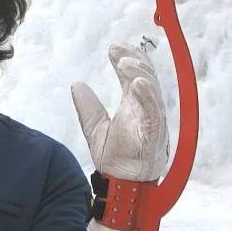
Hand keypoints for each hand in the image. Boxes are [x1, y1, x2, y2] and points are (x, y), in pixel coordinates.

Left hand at [71, 43, 168, 182]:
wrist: (120, 183)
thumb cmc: (115, 158)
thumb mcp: (94, 127)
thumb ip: (87, 106)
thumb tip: (76, 84)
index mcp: (134, 106)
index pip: (134, 76)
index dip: (126, 59)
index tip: (113, 47)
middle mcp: (146, 110)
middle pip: (146, 77)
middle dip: (134, 60)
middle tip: (118, 50)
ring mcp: (152, 121)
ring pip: (152, 91)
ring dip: (139, 74)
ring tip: (124, 63)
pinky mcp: (154, 135)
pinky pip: (154, 112)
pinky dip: (147, 96)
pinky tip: (136, 83)